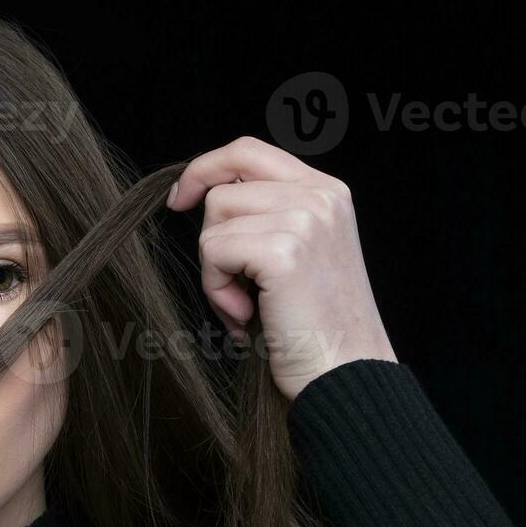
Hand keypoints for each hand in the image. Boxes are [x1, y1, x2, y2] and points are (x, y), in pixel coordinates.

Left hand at [167, 136, 397, 399]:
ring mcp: (306, 219)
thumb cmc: (313, 326)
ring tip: (247, 306)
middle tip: (233, 286)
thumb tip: (204, 195)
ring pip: (213, 221)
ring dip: (215, 272)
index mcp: (327, 192)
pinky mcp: (284, 250)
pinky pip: (213, 251)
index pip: (248, 151)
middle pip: (222, 190)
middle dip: (211, 240)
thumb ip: (269, 217)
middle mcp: (321, 196)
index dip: (204, 169)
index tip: (179, 200)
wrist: (346, 375)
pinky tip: (246, 316)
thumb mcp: (300, 254)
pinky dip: (216, 289)